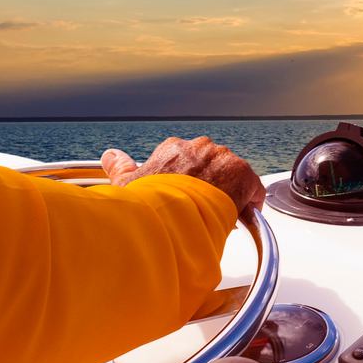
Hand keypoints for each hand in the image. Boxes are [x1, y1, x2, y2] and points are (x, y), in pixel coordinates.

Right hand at [101, 137, 265, 217]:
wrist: (172, 215)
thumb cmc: (148, 203)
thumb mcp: (127, 185)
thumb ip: (120, 167)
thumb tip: (109, 155)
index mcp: (174, 149)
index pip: (187, 161)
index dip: (190, 182)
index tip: (189, 197)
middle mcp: (199, 147)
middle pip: (211, 166)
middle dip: (211, 185)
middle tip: (205, 208)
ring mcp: (222, 158)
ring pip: (231, 175)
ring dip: (229, 192)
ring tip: (222, 213)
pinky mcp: (241, 173)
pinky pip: (252, 186)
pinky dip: (250, 200)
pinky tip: (242, 214)